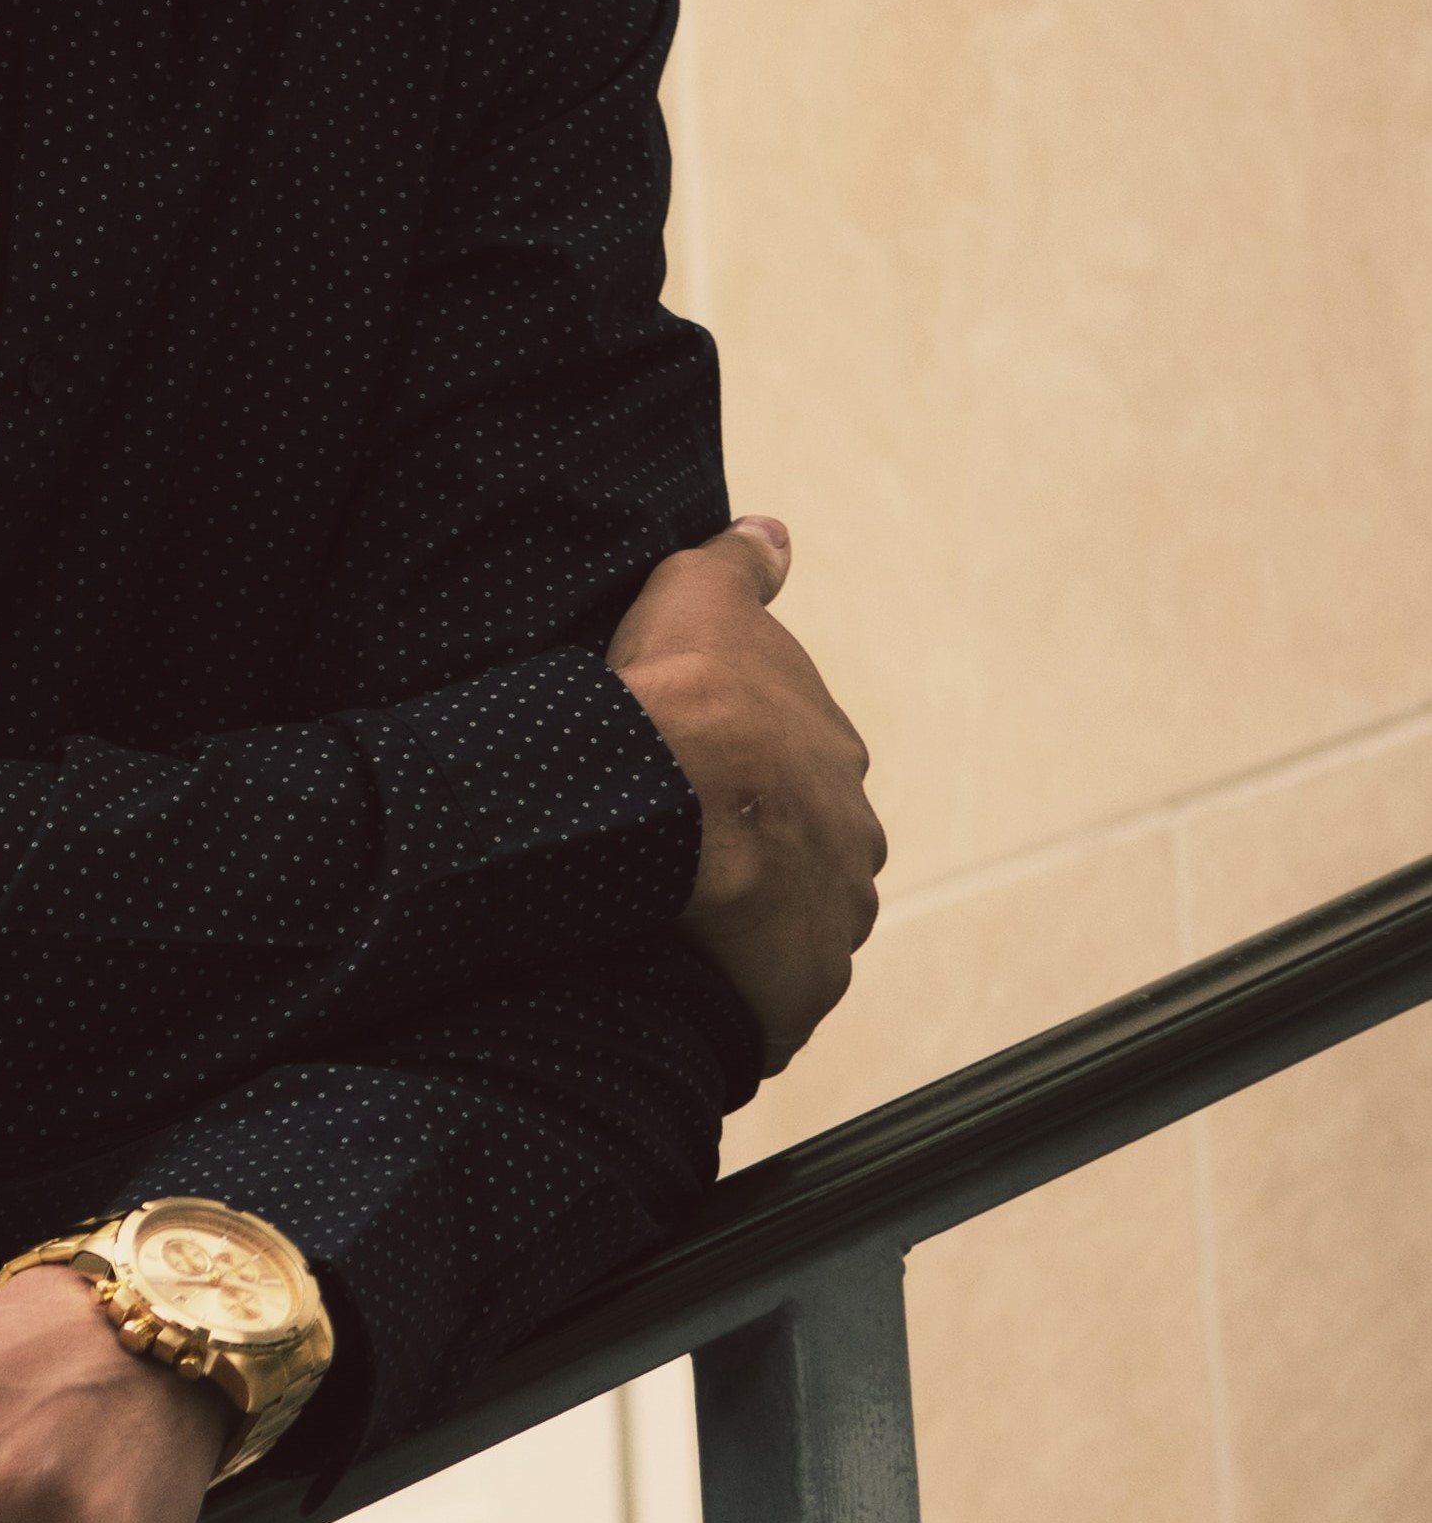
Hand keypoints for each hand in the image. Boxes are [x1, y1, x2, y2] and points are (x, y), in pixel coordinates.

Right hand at [609, 518, 883, 1072]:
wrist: (671, 808)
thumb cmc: (685, 699)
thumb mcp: (701, 599)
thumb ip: (739, 568)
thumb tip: (773, 531)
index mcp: (832, 756)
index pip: (798, 765)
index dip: (743, 766)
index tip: (692, 772)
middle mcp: (850, 838)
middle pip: (805, 848)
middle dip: (758, 851)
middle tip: (680, 850)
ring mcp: (830, 919)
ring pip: (790, 922)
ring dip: (746, 924)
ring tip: (672, 921)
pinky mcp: (796, 988)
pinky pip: (764, 991)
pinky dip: (730, 984)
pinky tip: (677, 972)